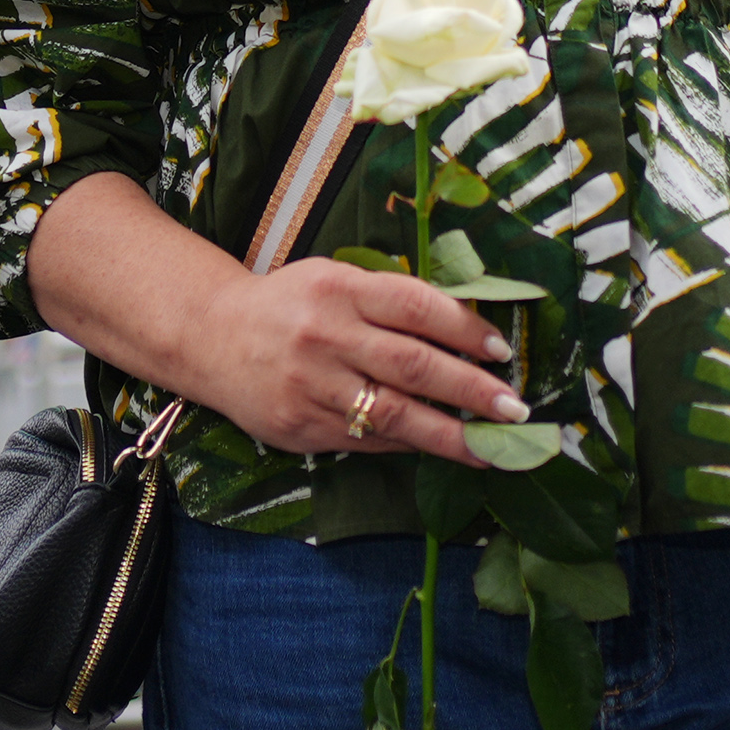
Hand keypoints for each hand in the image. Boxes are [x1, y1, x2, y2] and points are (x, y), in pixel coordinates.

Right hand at [195, 257, 525, 463]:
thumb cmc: (291, 304)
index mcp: (340, 288)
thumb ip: (389, 300)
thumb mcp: (335, 280)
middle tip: (516, 409)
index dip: (464, 328)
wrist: (212, 337)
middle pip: (412, 364)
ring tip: (493, 447)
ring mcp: (312, 385)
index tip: (502, 350)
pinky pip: (366, 440)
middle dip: (471, 389)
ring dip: (449, 434)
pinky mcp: (301, 427)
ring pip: (393, 413)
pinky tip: (439, 449)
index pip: (415, 306)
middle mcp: (326, 335)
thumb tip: (466, 331)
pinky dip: (408, 444)